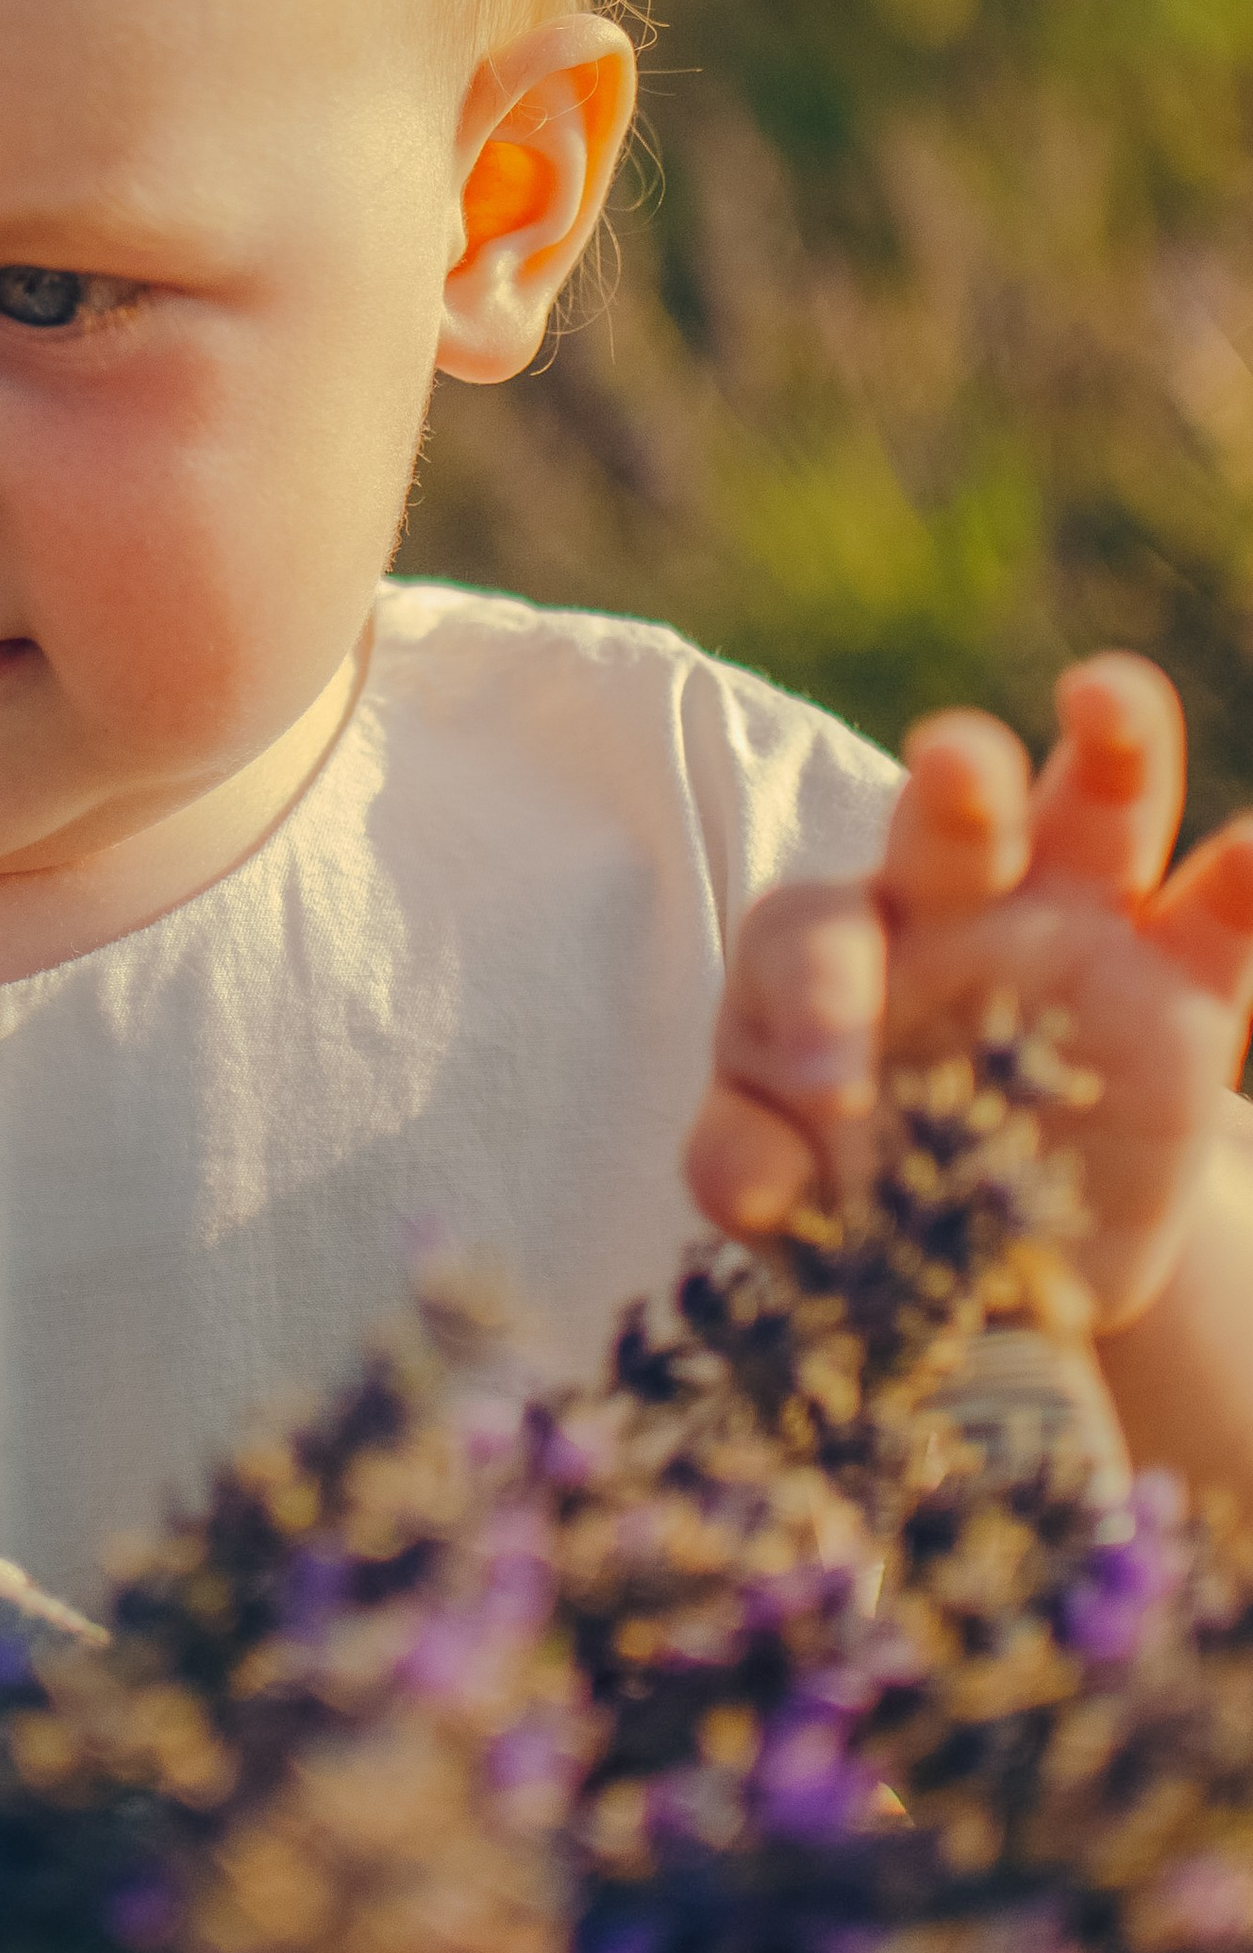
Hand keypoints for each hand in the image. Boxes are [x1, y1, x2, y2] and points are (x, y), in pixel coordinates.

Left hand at [688, 655, 1252, 1336]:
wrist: (990, 1257)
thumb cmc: (854, 1188)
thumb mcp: (787, 1186)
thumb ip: (750, 1163)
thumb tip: (750, 1189)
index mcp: (834, 947)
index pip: (814, 935)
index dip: (817, 998)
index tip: (830, 1087)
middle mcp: (953, 906)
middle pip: (950, 820)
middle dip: (956, 791)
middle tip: (952, 762)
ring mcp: (1076, 930)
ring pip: (1093, 809)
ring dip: (1108, 747)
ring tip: (1106, 694)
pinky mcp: (1182, 986)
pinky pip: (1219, 913)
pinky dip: (1243, 875)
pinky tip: (1250, 848)